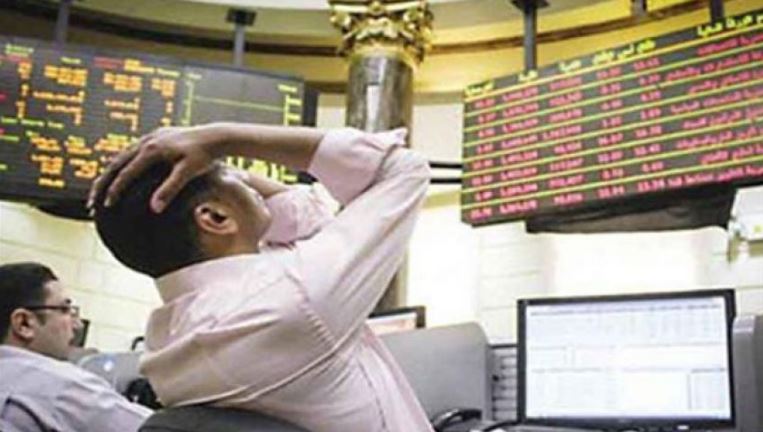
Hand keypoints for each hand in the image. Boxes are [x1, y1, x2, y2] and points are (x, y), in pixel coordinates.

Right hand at [88, 125, 224, 212]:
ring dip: (111, 174)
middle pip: (117, 164)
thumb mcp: (188, 173)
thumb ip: (170, 190)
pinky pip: (134, 152)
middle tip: (92, 201)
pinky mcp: (157, 137)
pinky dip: (124, 165)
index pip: (126, 173)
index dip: (114, 191)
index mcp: (152, 150)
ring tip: (102, 191)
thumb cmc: (205, 157)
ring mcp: (151, 137)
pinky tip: (123, 176)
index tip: (105, 206)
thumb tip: (154, 209)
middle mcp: (147, 141)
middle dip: (103, 183)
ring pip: (123, 156)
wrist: (217, 136)